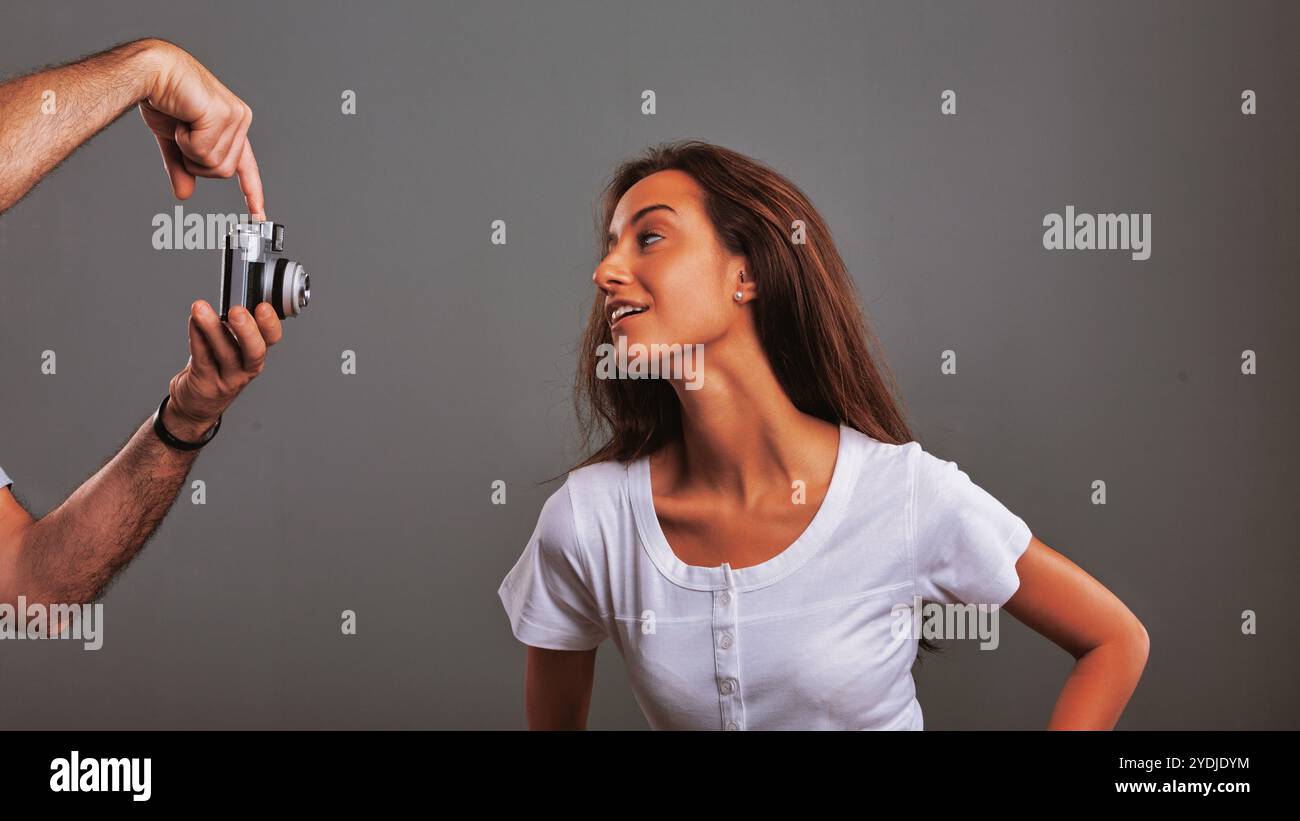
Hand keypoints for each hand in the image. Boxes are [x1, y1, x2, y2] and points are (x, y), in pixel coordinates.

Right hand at [136, 40, 264, 219]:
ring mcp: (235, 117)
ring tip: (182, 122)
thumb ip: (182, 168)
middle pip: (222, 171)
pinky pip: (203, 151)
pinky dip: (185, 140)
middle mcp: (240, 120)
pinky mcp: (224, 115)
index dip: (252, 190)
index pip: (246, 165)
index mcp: (232, 126)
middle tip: (182, 134)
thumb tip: (185, 194)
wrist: (150, 71)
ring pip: (214, 164)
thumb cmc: (162, 96)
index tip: (258, 213)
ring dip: (189, 149)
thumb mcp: (173, 141)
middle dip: (195, 162)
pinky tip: (182, 118)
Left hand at [163, 301, 282, 440]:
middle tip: (237, 311)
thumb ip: (233, 327)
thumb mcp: (232, 349)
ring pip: (225, 353)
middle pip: (255, 351)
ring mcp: (227, 378)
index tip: (263, 306)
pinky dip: (196, 337)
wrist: (197, 404)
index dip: (270, 324)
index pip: (271, 339)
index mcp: (255, 354)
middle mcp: (246, 368)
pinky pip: (202, 357)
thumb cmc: (216, 370)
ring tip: (201, 309)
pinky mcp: (205, 382)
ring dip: (213, 329)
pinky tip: (193, 321)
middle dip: (248, 330)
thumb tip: (230, 296)